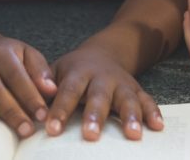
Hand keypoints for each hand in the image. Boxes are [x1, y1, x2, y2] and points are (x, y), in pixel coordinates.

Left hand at [45, 45, 163, 141]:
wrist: (103, 54)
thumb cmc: (73, 71)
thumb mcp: (56, 71)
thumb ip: (44, 86)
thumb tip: (31, 106)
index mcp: (79, 72)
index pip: (68, 91)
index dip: (60, 110)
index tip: (52, 130)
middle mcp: (102, 77)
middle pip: (99, 96)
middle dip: (95, 116)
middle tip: (90, 136)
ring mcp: (121, 83)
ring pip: (127, 99)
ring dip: (130, 116)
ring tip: (132, 135)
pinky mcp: (136, 90)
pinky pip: (147, 101)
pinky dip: (153, 113)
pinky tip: (158, 127)